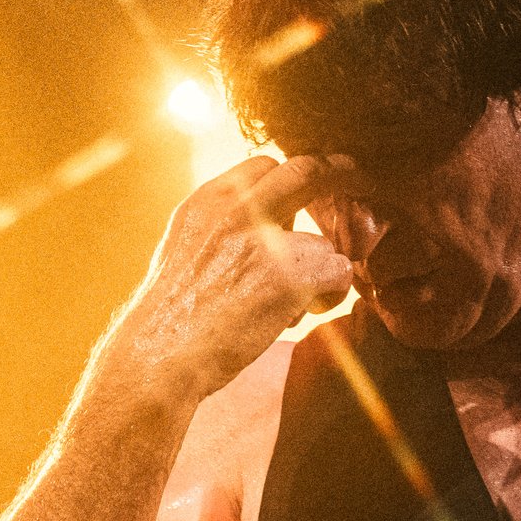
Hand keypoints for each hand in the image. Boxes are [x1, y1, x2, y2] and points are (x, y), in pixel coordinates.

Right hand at [113, 154, 355, 401]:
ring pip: (322, 241)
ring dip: (317, 271)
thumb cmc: (169, 317)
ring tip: (288, 305)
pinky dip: (332, 293)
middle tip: (361, 178)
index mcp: (208, 200)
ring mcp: (264, 241)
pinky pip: (339, 271)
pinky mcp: (289, 278)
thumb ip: (221, 227)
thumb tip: (268, 226)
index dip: (293, 177)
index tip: (314, 181)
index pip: (264, 165)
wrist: (158, 356)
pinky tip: (309, 310)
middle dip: (338, 172)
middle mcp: (237, 211)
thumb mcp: (183, 248)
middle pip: (304, 171)